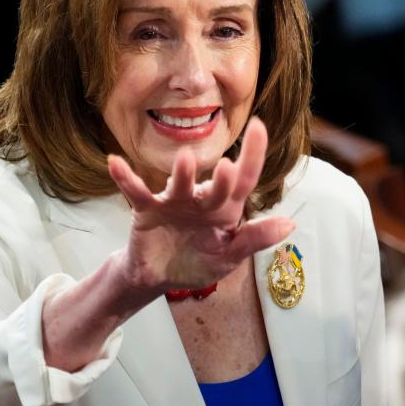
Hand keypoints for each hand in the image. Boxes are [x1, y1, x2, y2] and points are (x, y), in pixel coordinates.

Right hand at [108, 117, 294, 293]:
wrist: (159, 278)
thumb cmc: (198, 262)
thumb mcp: (229, 256)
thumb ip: (255, 239)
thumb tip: (290, 224)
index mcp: (226, 209)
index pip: (244, 181)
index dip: (253, 156)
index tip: (260, 127)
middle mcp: (202, 200)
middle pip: (215, 186)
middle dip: (221, 179)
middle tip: (227, 167)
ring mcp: (174, 201)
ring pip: (179, 185)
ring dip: (181, 174)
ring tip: (184, 161)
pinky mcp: (147, 210)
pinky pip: (136, 191)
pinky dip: (125, 177)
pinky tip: (114, 162)